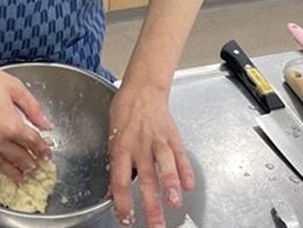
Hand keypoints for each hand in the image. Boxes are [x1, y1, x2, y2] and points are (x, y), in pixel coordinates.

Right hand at [0, 55, 52, 183]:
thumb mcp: (15, 87)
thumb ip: (33, 108)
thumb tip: (46, 123)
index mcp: (11, 124)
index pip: (32, 142)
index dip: (42, 149)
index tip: (46, 153)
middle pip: (19, 156)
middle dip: (30, 162)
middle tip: (35, 166)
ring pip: (0, 164)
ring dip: (12, 171)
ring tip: (20, 177)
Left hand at [107, 83, 194, 226]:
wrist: (143, 89)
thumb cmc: (125, 112)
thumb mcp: (112, 135)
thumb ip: (116, 163)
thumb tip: (112, 191)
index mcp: (120, 147)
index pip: (119, 180)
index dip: (122, 202)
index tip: (126, 219)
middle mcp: (139, 146)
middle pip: (145, 179)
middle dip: (150, 205)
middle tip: (154, 226)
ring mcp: (157, 141)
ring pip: (164, 165)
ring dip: (169, 185)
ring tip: (174, 203)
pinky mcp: (172, 137)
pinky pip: (180, 155)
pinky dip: (185, 170)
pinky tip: (189, 185)